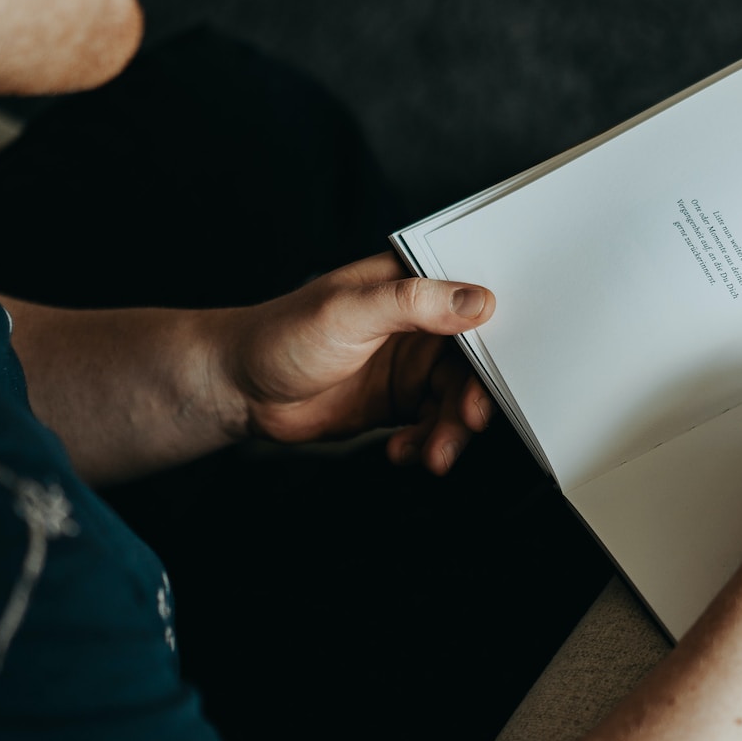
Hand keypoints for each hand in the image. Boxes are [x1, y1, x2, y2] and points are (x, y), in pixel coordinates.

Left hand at [210, 252, 497, 474]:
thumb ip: (414, 303)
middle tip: (467, 423)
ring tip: (432, 454)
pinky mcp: (398, 403)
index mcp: (411, 286)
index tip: (502, 371)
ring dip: (450, 430)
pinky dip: (426, 443)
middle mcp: (418, 325)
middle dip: (473, 398)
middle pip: (471, 362)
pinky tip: (404, 452)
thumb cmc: (281, 334)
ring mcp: (409, 366)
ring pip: (454, 400)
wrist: (239, 388)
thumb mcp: (350, 311)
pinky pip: (431, 425)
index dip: (496, 337)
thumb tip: (478, 301)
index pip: (472, 304)